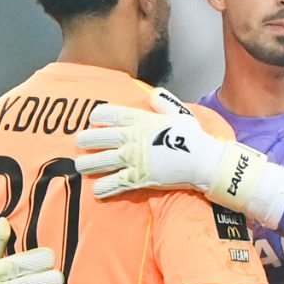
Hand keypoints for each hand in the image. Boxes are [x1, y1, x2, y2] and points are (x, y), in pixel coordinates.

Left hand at [75, 103, 222, 195]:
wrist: (202, 161)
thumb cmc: (193, 137)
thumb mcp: (180, 114)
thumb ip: (164, 103)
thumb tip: (154, 93)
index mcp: (142, 120)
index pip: (113, 114)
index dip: (100, 115)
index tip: (93, 118)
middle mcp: (133, 138)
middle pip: (101, 138)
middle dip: (87, 140)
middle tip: (80, 142)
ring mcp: (133, 159)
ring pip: (103, 161)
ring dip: (89, 164)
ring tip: (80, 166)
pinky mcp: (138, 178)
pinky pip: (115, 184)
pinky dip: (104, 188)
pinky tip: (96, 190)